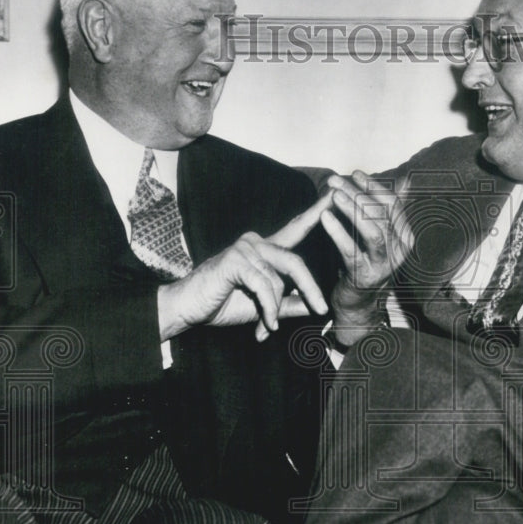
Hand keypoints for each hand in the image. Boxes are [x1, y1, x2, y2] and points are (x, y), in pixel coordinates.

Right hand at [157, 192, 332, 341]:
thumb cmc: (223, 304)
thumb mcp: (266, 307)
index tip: (336, 197)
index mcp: (265, 248)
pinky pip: (264, 286)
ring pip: (279, 278)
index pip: (296, 229)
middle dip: (311, 288)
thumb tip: (316, 309)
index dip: (316, 213)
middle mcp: (256, 242)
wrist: (187, 309)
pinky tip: (265, 325)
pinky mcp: (234, 260)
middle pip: (295, 262)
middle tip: (322, 309)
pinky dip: (268, 309)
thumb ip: (290, 304)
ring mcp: (244, 249)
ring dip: (277, 307)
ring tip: (270, 326)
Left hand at [321, 171, 413, 345]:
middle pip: (381, 215)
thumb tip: (405, 180)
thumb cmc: (364, 260)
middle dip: (358, 194)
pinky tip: (325, 217)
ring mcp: (384, 264)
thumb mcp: (378, 232)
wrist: (357, 302)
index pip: (393, 204)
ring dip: (352, 210)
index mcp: (405, 236)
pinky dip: (338, 233)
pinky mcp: (365, 276)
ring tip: (334, 194)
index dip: (374, 186)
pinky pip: (352, 251)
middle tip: (335, 180)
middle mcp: (400, 250)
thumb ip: (389, 208)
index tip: (355, 172)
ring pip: (372, 232)